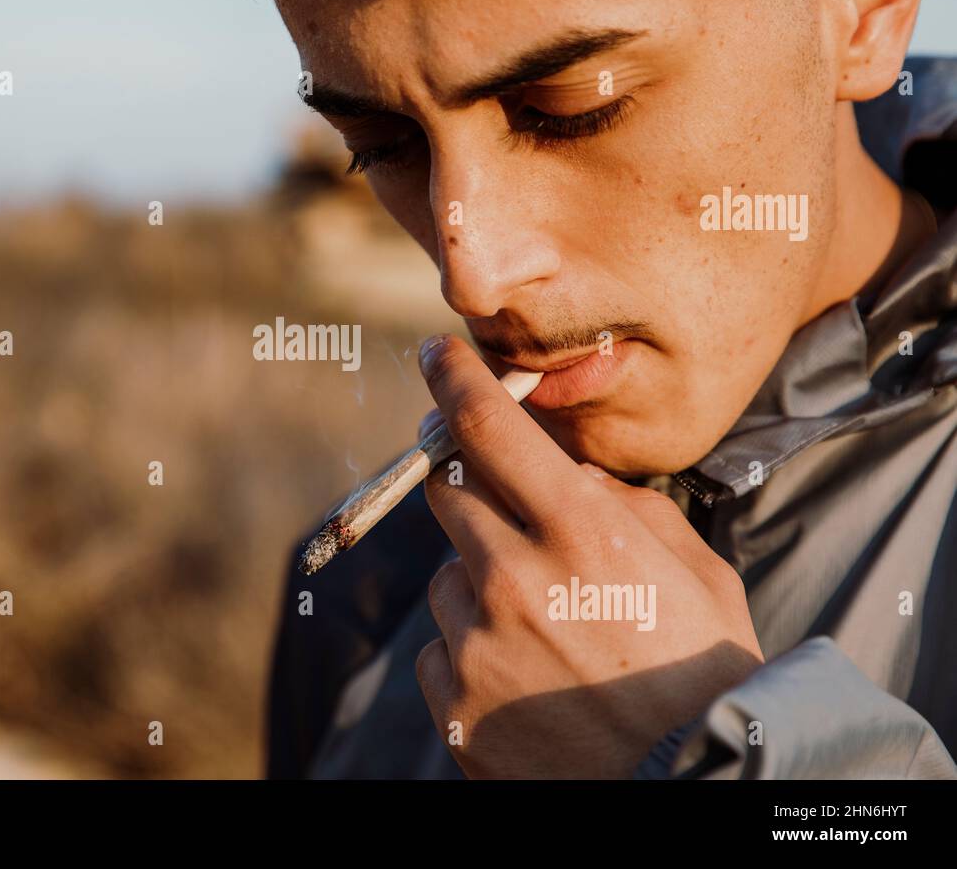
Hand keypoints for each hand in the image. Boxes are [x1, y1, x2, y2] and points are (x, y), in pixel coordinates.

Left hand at [414, 334, 763, 778]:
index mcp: (581, 531)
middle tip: (510, 516)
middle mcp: (515, 577)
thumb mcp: (695, 571)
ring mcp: (476, 642)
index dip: (454, 378)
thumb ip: (625, 504)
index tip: (436, 353)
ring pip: (447, 575)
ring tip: (546, 633)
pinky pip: (440, 646)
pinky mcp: (452, 700)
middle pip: (449, 491)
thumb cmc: (705, 675)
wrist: (691, 788)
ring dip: (482, 583)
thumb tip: (566, 473)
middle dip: (472, 489)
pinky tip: (526, 678)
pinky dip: (471, 649)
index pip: (489, 425)